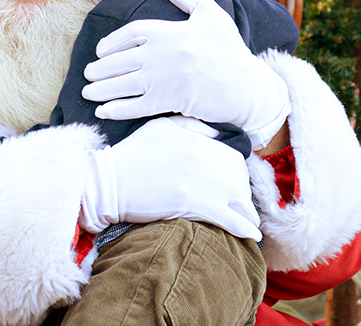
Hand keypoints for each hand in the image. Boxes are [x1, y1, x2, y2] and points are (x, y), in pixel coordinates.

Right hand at [78, 117, 260, 239]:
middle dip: (244, 192)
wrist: (109, 183)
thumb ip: (191, 125)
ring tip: (250, 223)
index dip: (239, 172)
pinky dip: (244, 227)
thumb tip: (215, 132)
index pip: (233, 156)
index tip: (237, 183)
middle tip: (242, 205)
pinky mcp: (193, 204)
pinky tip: (251, 235)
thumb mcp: (161, 127)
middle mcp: (203, 157)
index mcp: (197, 139)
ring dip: (247, 212)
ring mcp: (199, 180)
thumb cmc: (132, 155)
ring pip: (238, 198)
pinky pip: (229, 218)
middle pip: (239, 177)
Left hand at [82, 0, 289, 149]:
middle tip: (88, 73)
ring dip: (102, 89)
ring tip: (88, 92)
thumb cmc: (229, 50)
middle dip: (101, 68)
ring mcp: (164, 79)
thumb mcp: (212, 16)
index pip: (131, 32)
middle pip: (121, 60)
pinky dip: (117, 109)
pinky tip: (104, 111)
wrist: (247, 85)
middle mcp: (162, 53)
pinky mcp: (169, 101)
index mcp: (170, 31)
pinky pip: (136, 106)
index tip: (101, 50)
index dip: (112, 41)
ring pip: (123, 84)